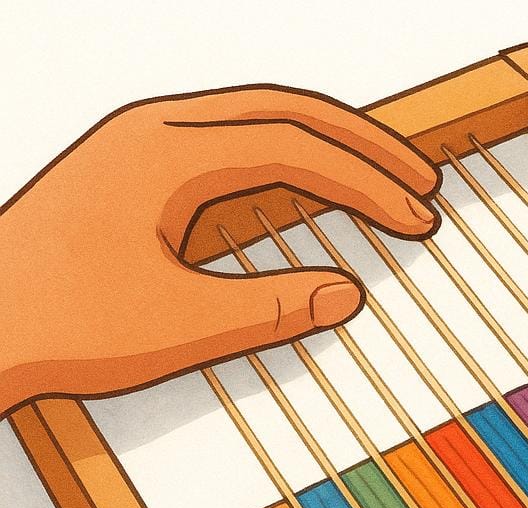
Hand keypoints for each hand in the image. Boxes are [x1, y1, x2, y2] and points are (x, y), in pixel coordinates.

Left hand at [0, 85, 439, 415]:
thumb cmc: (55, 322)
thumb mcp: (177, 327)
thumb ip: (271, 308)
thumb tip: (348, 293)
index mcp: (164, 152)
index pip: (293, 147)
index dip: (366, 183)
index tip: (417, 219)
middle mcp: (155, 129)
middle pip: (285, 109)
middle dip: (363, 146)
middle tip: (422, 184)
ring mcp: (144, 144)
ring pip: (259, 119)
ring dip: (329, 147)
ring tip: (386, 183)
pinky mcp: (139, 170)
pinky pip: (232, 145)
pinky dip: (288, 163)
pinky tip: (314, 191)